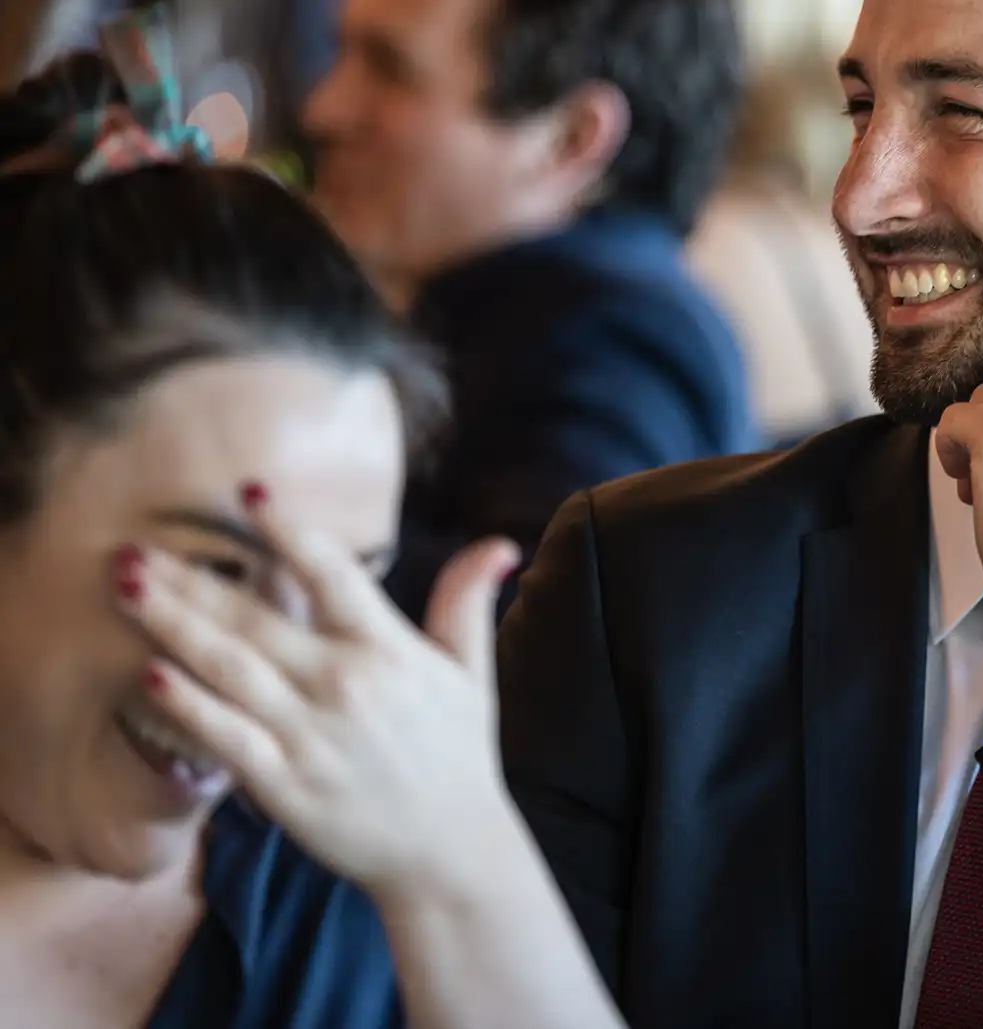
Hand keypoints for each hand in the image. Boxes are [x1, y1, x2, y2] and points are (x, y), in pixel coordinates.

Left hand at [113, 490, 523, 905]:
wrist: (450, 851)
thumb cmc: (459, 756)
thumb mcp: (472, 672)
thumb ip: (468, 602)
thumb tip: (499, 544)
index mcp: (388, 650)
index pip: (333, 574)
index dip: (289, 529)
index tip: (249, 490)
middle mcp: (344, 684)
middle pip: (256, 617)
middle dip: (191, 578)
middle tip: (134, 545)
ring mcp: (309, 735)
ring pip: (228, 668)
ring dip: (171, 624)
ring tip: (125, 587)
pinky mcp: (283, 784)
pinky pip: (225, 737)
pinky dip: (188, 706)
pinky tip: (150, 675)